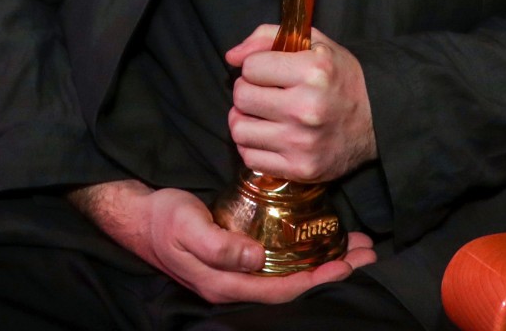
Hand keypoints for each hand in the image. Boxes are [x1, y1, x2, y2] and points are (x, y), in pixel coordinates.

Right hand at [69, 181, 374, 304]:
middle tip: (365, 250)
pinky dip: (304, 251)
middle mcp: (239, 283)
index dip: (318, 279)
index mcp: (227, 283)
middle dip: (332, 270)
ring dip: (323, 261)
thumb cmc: (164, 220)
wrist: (140, 217)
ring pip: (291, 273)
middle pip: (295, 284)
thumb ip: (219, 246)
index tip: (347, 262)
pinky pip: (280, 260)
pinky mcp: (240, 255)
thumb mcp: (187, 228)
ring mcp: (240, 271)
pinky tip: (318, 239)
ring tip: (354, 245)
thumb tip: (255, 258)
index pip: (284, 289)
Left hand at [225, 25, 376, 182]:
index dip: (256, 66)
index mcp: (312, 71)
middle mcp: (306, 108)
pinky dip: (253, 146)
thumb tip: (231, 57)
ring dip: (245, 120)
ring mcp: (302, 142)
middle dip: (247, 91)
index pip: (250, 67)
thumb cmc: (340, 77)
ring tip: (262, 115)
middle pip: (241, 97)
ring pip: (239, 129)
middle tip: (263, 93)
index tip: (269, 71)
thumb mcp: (314, 42)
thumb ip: (268, 37)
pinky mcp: (300, 169)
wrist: (377, 121)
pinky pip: (250, 158)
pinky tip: (269, 136)